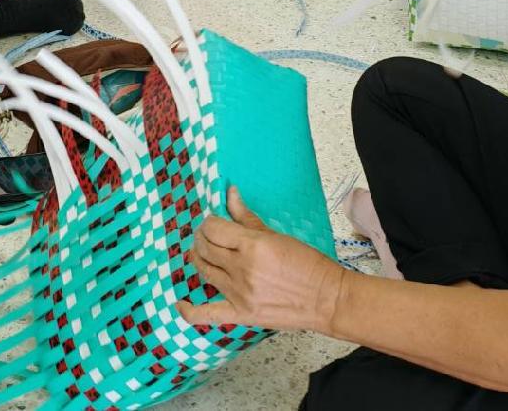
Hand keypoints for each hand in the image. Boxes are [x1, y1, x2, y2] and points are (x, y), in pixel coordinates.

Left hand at [178, 187, 344, 333]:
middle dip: (202, 237)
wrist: (327, 299)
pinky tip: (180, 303)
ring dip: (199, 259)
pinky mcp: (241, 314)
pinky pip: (206, 315)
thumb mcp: (277, 235)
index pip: (213, 228)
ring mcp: (239, 294)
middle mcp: (241, 269)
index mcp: (252, 246)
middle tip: (209, 235)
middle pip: (205, 248)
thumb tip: (230, 193)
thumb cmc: (308, 264)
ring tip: (204, 253)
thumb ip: (247, 217)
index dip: (209, 222)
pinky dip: (189, 310)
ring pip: (204, 271)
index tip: (214, 222)